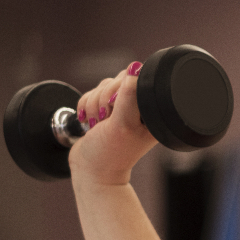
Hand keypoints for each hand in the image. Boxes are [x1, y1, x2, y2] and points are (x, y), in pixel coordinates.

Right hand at [68, 61, 157, 185]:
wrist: (91, 170)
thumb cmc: (111, 152)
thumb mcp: (123, 124)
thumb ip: (130, 96)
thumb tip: (135, 69)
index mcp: (153, 112)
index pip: (139, 79)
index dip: (122, 89)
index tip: (116, 108)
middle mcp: (140, 108)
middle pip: (119, 79)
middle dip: (104, 98)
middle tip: (106, 119)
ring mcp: (122, 108)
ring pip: (103, 86)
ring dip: (94, 105)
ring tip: (99, 125)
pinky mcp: (105, 110)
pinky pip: (91, 93)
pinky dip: (86, 106)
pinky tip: (91, 123)